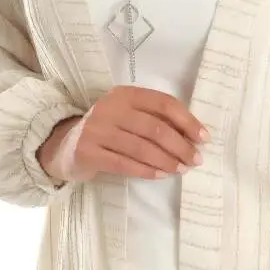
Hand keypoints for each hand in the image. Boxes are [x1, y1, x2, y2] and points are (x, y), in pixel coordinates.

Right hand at [38, 86, 209, 183]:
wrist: (65, 144)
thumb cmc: (108, 130)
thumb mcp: (129, 116)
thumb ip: (155, 120)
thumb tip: (193, 137)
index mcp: (126, 94)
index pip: (163, 103)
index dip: (187, 121)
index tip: (203, 138)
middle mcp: (110, 108)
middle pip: (155, 127)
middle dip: (180, 146)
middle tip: (195, 160)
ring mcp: (97, 129)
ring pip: (141, 147)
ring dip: (166, 160)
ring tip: (181, 169)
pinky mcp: (88, 151)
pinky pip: (123, 163)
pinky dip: (145, 170)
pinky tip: (160, 175)